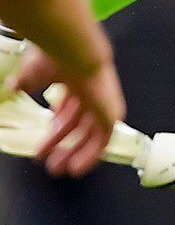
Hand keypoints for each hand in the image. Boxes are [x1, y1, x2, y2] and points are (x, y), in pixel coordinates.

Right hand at [6, 44, 124, 176]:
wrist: (75, 55)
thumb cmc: (53, 60)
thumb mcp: (32, 74)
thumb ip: (24, 82)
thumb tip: (12, 85)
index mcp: (76, 81)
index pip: (69, 107)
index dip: (56, 124)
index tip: (44, 140)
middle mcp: (92, 93)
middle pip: (77, 123)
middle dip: (61, 143)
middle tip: (47, 161)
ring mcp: (103, 104)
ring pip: (88, 134)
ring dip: (72, 153)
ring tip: (55, 169)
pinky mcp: (111, 114)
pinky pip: (103, 140)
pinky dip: (91, 155)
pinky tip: (76, 169)